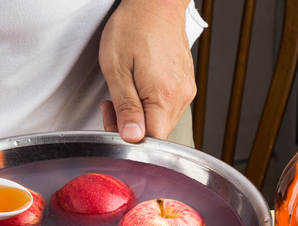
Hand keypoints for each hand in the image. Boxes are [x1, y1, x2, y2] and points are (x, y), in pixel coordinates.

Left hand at [99, 0, 195, 142]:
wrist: (154, 4)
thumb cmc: (133, 28)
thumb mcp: (117, 70)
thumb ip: (126, 107)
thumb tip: (131, 137)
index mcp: (165, 96)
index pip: (151, 140)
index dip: (128, 138)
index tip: (112, 122)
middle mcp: (181, 96)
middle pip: (157, 132)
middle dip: (131, 126)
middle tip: (112, 106)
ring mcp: (185, 90)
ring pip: (161, 120)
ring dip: (139, 115)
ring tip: (123, 92)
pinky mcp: (184, 84)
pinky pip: (166, 106)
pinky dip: (149, 104)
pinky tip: (136, 89)